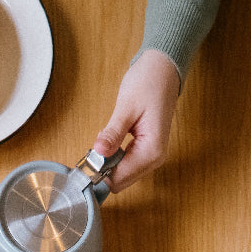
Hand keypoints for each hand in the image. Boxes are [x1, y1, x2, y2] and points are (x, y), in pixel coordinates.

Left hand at [94, 50, 180, 192]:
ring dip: (108, 164)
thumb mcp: (126, 107)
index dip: (100, 173)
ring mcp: (152, 156)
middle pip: (120, 181)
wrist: (163, 70)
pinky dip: (114, 158)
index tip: (86, 159)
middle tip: (93, 147)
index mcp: (152, 151)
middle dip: (103, 170)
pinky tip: (110, 142)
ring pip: (122, 175)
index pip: (119, 179)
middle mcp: (155, 159)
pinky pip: (126, 165)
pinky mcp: (147, 152)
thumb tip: (98, 152)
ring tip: (103, 140)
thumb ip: (113, 133)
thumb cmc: (149, 82)